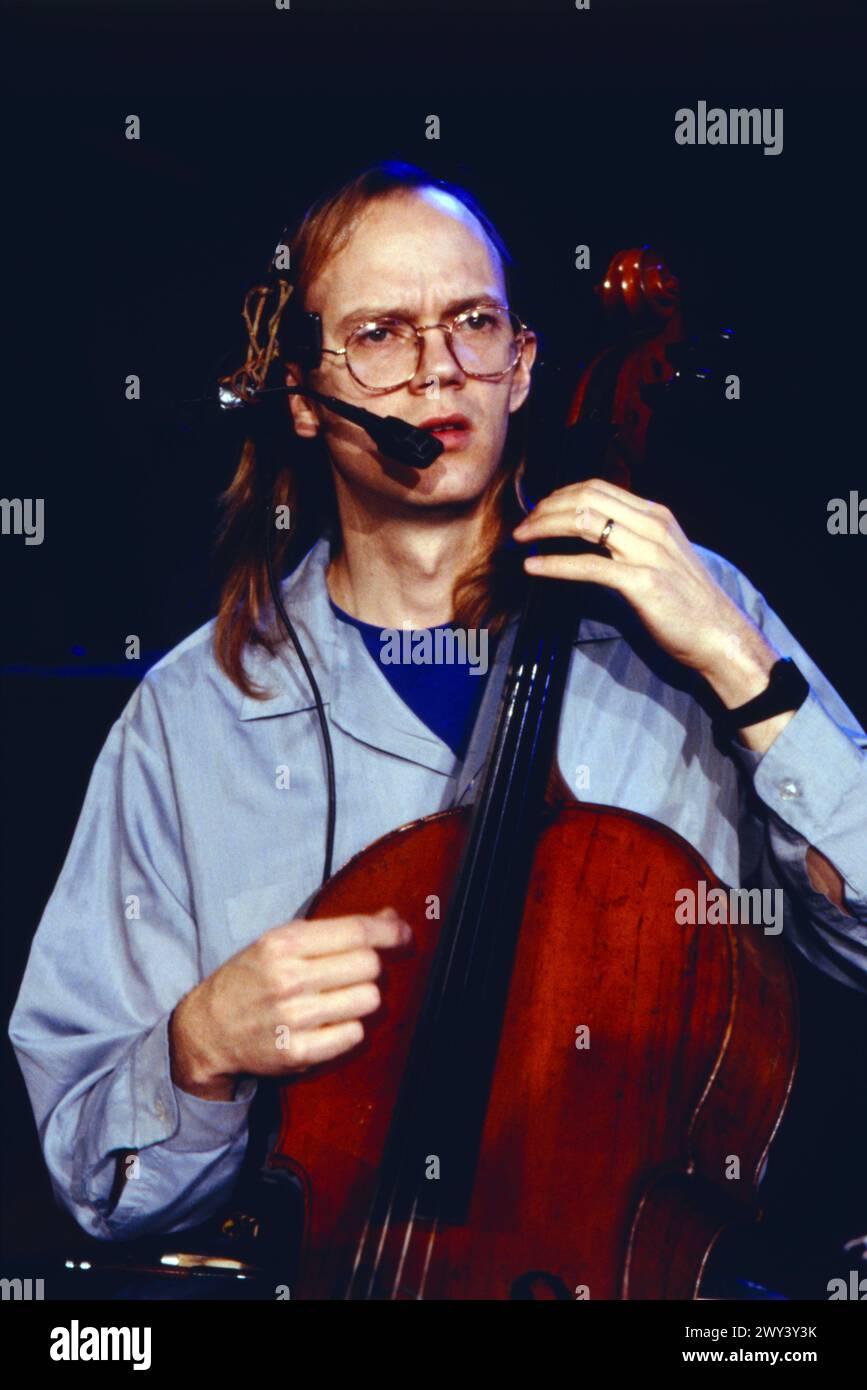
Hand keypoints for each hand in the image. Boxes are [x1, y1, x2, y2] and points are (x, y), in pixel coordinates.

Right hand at [169, 908, 411, 1099]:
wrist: (208, 1028)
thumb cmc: (250, 979)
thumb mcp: (280, 942)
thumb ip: (335, 931)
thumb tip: (391, 920)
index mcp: (283, 943)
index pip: (357, 932)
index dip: (390, 932)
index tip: (403, 934)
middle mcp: (289, 978)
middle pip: (369, 965)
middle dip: (369, 966)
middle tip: (351, 972)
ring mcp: (294, 1018)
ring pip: (368, 1000)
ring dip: (361, 998)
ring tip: (337, 998)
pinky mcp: (298, 1052)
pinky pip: (354, 1034)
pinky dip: (349, 1028)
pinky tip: (328, 1023)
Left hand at [513, 477, 778, 711]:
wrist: (719, 634)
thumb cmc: (688, 602)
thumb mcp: (662, 557)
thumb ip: (633, 540)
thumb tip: (594, 536)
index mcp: (656, 516)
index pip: (598, 488)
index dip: (561, 495)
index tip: (538, 510)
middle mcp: (652, 526)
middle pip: (586, 499)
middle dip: (546, 508)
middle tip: (523, 526)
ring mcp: (647, 552)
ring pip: (584, 523)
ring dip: (544, 528)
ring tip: (521, 540)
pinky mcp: (641, 582)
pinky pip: (588, 566)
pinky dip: (554, 564)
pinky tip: (533, 569)